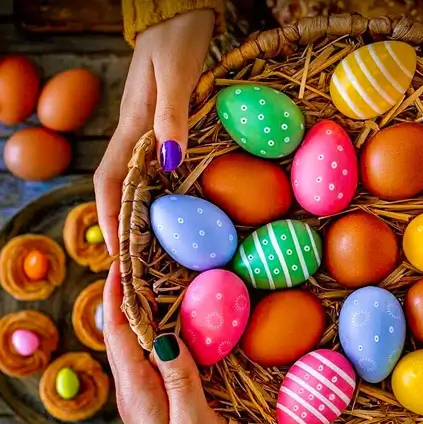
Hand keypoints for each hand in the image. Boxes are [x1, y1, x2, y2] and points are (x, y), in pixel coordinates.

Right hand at [94, 9, 214, 254]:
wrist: (182, 12)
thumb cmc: (179, 37)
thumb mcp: (176, 73)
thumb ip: (172, 116)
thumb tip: (172, 161)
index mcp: (132, 126)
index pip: (109, 181)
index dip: (109, 219)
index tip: (117, 255)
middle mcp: (136, 133)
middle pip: (117, 190)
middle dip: (119, 228)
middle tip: (130, 268)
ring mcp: (148, 131)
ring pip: (134, 183)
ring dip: (136, 217)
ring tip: (147, 253)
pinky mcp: (163, 125)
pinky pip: (153, 169)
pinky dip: (154, 195)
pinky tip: (169, 212)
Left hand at [103, 263, 235, 423]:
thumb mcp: (194, 423)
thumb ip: (181, 379)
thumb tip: (166, 336)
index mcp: (138, 391)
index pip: (119, 334)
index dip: (118, 295)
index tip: (123, 261)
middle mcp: (134, 389)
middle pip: (121, 334)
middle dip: (126, 295)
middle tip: (143, 260)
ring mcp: (143, 395)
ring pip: (135, 344)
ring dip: (141, 311)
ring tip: (158, 280)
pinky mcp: (156, 400)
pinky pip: (150, 357)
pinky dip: (157, 331)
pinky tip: (176, 323)